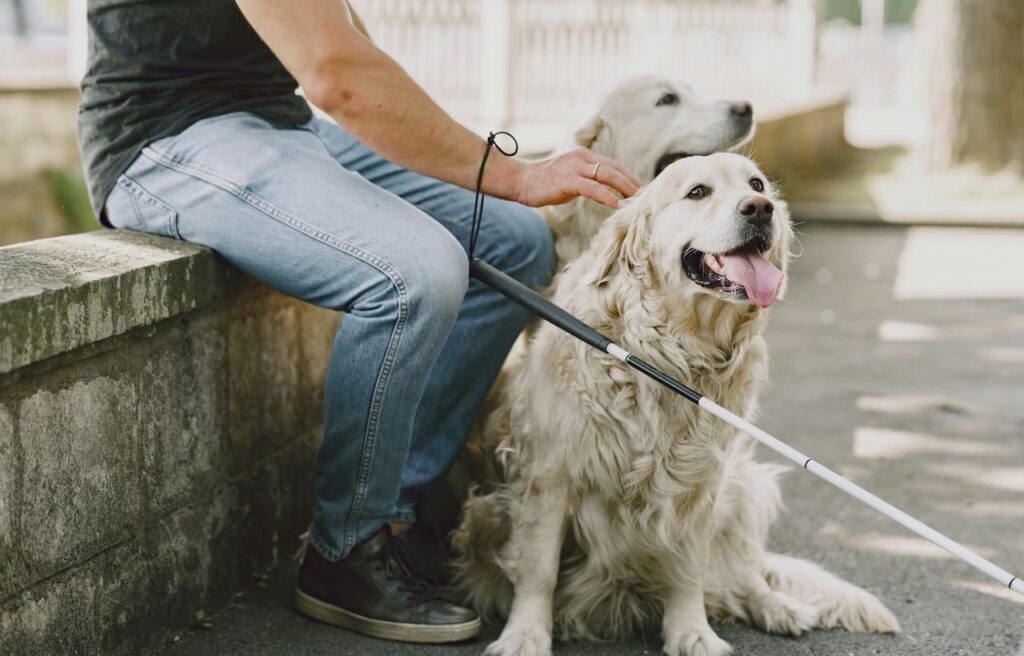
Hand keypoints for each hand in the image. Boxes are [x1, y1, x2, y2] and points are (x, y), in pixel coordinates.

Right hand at [511, 148, 640, 208]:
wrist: (521, 181)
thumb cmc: (545, 183)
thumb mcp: (570, 179)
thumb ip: (588, 182)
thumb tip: (605, 193)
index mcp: (584, 156)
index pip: (613, 165)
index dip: (629, 177)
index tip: (641, 189)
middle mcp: (582, 158)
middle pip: (615, 169)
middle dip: (632, 182)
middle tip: (646, 196)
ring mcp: (575, 168)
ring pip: (608, 175)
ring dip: (625, 188)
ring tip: (638, 200)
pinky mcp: (569, 180)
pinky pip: (593, 188)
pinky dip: (608, 196)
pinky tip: (618, 205)